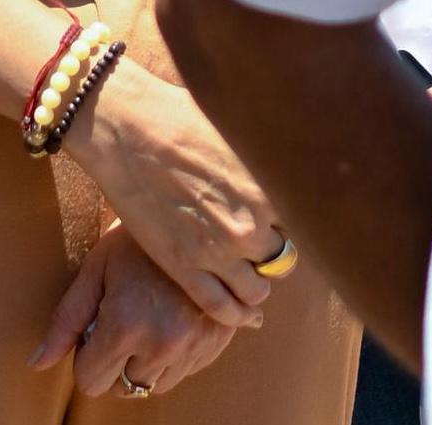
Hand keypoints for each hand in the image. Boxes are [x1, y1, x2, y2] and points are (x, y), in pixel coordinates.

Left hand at [31, 225, 237, 399]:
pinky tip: (173, 318)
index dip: (86, 357)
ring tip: (149, 318)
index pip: (90, 382)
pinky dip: (174, 356)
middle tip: (123, 319)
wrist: (197, 215)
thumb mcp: (95, 269)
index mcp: (125, 325)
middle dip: (115, 363)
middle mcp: (162, 344)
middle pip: (123, 389)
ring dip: (146, 363)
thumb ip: (66, 320)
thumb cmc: (138, 238)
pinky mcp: (216, 343)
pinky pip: (184, 372)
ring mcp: (194, 345)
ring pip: (154, 385)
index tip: (96, 327)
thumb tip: (36, 363)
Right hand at [64, 58, 282, 326]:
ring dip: (258, 284)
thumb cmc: (181, 117)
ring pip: (257, 290)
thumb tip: (292, 154)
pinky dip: (236, 315)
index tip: (282, 221)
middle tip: (264, 245)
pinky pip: (222, 307)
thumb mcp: (241, 132)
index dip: (292, 222)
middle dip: (275, 252)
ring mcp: (217, 252)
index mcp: (269, 188)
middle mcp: (250, 225)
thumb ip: (268, 160)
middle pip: (283, 258)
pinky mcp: (184, 268)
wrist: (127, 129)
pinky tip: (244, 314)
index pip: (304, 222)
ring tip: (252, 275)